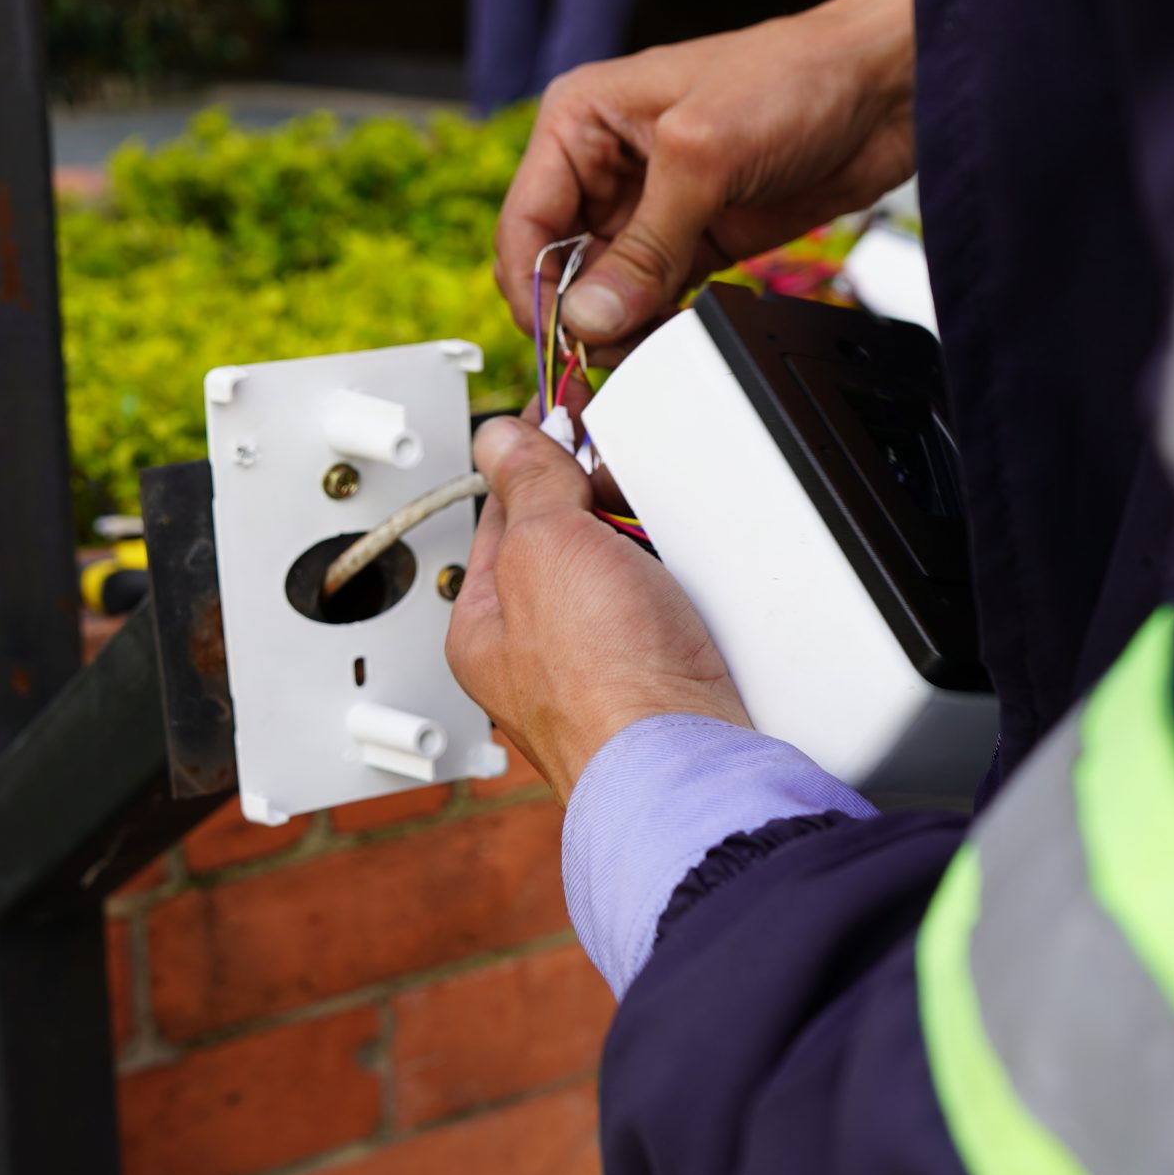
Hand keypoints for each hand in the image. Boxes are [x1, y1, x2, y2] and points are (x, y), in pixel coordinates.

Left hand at [445, 406, 748, 802]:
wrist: (688, 763)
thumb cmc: (601, 687)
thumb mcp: (544, 548)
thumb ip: (525, 482)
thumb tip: (502, 438)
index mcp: (482, 624)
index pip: (502, 511)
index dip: (533, 453)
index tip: (563, 412)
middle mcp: (537, 652)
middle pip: (568, 537)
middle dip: (596, 499)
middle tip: (616, 480)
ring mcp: (605, 666)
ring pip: (625, 568)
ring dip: (645, 538)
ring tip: (655, 535)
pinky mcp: (665, 677)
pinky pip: (672, 602)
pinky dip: (684, 577)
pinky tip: (691, 574)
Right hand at [496, 0, 916, 350]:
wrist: (885, 89)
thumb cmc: (795, 75)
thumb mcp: (704, 155)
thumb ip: (645, 244)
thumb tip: (589, 316)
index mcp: (580, 121)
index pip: (525, 221)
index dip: (532, 287)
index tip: (557, 339)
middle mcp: (605, 164)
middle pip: (558, 264)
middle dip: (576, 315)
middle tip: (606, 354)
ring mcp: (650, 206)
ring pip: (604, 291)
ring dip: (618, 328)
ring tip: (643, 351)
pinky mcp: (694, 239)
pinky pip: (653, 299)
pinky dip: (655, 326)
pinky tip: (671, 339)